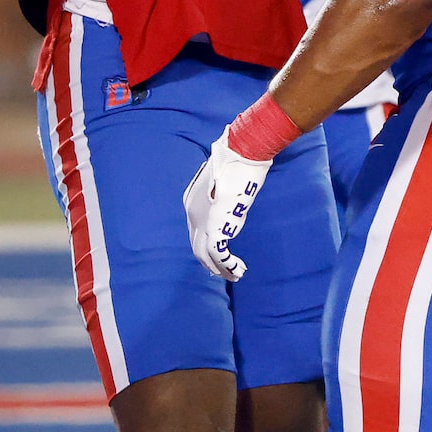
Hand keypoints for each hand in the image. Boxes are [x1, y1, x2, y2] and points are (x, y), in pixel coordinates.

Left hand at [183, 132, 270, 279]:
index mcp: (191, 202)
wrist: (240, 155)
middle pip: (197, 247)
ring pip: (205, 255)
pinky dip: (228, 265)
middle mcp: (193, 214)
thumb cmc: (235, 161)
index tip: (219, 256)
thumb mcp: (223, 177)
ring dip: (219, 269)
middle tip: (224, 272)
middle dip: (210, 263)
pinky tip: (238, 270)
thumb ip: (221, 192)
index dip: (206, 247)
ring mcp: (203, 221)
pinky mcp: (217, 226)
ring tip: (234, 276)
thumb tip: (230, 195)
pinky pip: (219, 254)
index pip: (196, 232)